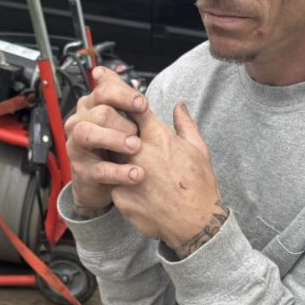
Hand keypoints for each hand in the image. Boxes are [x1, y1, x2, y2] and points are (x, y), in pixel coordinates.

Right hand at [64, 66, 148, 213]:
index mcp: (90, 107)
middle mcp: (79, 123)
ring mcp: (77, 146)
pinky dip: (119, 172)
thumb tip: (102, 71)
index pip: (103, 91)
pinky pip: (98, 169)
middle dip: (124, 122)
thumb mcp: (117, 119)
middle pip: (100, 112)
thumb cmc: (111, 146)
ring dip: (115, 139)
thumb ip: (115, 95)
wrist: (101, 182)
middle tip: (140, 133)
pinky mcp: (81, 170)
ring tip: (135, 147)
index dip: (125, 96)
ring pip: (88, 134)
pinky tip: (135, 174)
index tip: (143, 104)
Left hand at [111, 102, 228, 257]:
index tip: (105, 81)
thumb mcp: (198, 149)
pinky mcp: (119, 195)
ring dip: (113, 153)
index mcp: (158, 136)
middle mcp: (139, 151)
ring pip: (108, 155)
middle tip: (111, 128)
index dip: (117, 91)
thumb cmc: (199, 184)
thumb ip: (185, 124)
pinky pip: (112, 182)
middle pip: (112, 128)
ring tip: (122, 161)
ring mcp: (126, 173)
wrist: (195, 223)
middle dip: (111, 126)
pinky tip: (132, 189)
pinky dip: (118, 182)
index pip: (132, 106)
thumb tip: (179, 105)